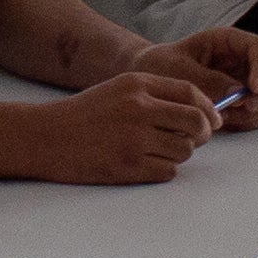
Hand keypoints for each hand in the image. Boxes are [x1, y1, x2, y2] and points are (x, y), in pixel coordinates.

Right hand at [27, 65, 215, 185]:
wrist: (46, 137)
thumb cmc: (84, 114)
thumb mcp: (118, 89)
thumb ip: (156, 94)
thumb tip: (199, 111)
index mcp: (137, 85)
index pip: (190, 93)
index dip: (209, 108)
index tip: (212, 120)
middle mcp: (139, 109)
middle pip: (195, 122)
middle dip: (202, 134)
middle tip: (196, 139)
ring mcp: (134, 139)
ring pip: (184, 150)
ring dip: (180, 153)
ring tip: (159, 151)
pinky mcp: (128, 166)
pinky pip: (168, 171)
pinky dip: (164, 170)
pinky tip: (146, 163)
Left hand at [149, 26, 257, 130]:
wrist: (148, 80)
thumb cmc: (160, 65)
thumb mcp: (178, 69)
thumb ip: (208, 80)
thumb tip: (239, 93)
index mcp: (229, 42)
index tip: (253, 88)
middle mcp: (243, 61)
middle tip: (249, 107)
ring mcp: (244, 83)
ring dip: (256, 109)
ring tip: (224, 115)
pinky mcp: (241, 103)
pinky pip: (257, 114)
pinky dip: (246, 121)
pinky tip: (223, 121)